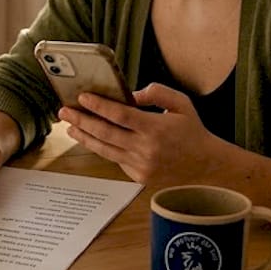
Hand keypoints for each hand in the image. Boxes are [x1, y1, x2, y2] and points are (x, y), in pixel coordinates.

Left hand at [59, 83, 225, 185]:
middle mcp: (145, 148)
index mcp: (155, 128)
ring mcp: (141, 165)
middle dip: (81, 120)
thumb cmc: (192, 131)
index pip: (119, 115)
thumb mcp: (181, 103)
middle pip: (105, 133)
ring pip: (105, 149)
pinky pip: (115, 159)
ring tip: (70, 127)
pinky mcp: (139, 176)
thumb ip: (156, 93)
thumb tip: (131, 95)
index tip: (83, 97)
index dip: (98, 106)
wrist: (206, 166)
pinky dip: (102, 148)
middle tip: (64, 111)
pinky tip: (91, 139)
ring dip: (85, 137)